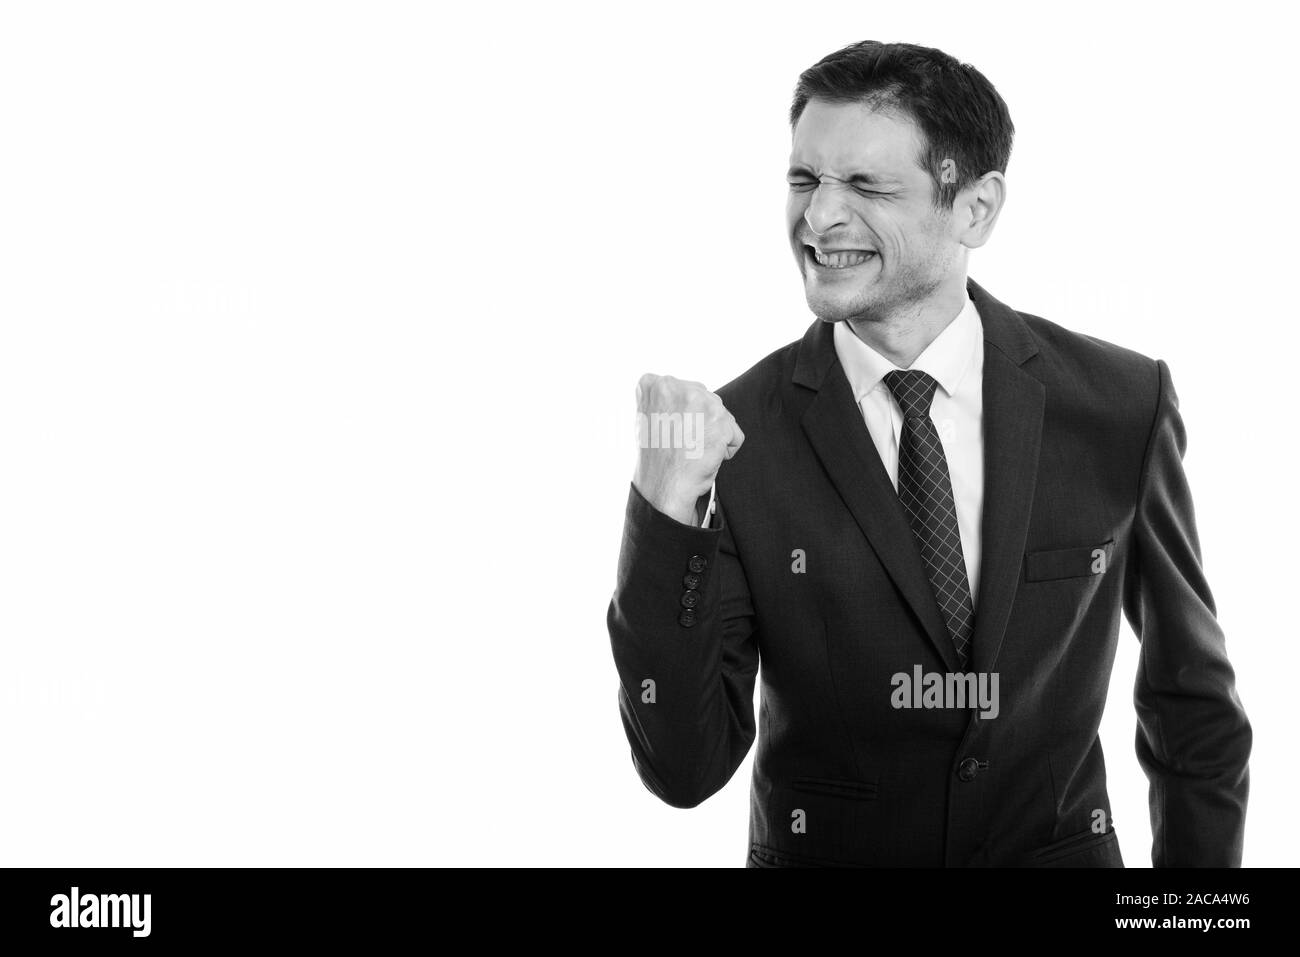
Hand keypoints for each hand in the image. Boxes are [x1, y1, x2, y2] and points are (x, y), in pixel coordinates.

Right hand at [632, 373, 743, 524]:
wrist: (662, 487)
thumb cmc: (656, 457)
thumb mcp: (647, 416)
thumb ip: (666, 397)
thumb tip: (687, 391)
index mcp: (657, 384)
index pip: (685, 390)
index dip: (682, 415)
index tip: (669, 431)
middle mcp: (680, 388)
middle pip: (707, 400)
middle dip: (701, 423)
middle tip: (682, 443)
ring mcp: (702, 404)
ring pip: (722, 416)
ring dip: (714, 435)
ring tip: (692, 450)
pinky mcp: (721, 425)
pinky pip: (735, 436)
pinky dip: (725, 450)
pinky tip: (705, 458)